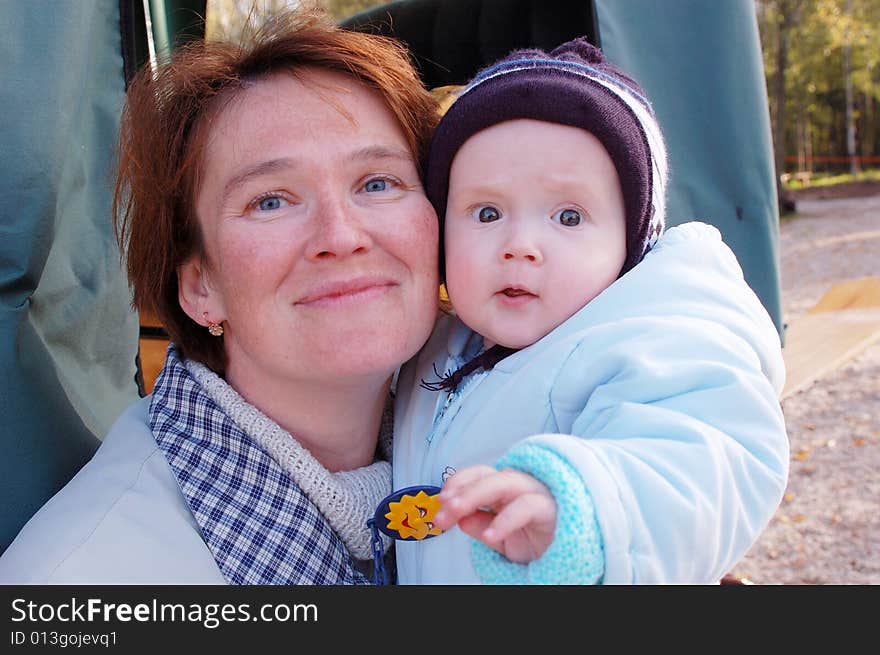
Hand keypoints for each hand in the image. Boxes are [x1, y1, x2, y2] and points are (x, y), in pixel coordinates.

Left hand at [433, 465, 556, 563]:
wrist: (565, 555)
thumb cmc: (532, 538)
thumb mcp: (497, 536)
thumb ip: (478, 524)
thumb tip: (458, 518)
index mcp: (502, 487)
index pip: (477, 475)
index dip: (457, 484)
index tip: (440, 502)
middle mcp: (517, 484)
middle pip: (486, 476)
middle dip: (460, 491)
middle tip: (442, 512)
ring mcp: (534, 492)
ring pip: (503, 482)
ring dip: (475, 495)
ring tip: (457, 514)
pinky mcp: (549, 508)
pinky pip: (526, 507)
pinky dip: (505, 520)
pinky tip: (489, 535)